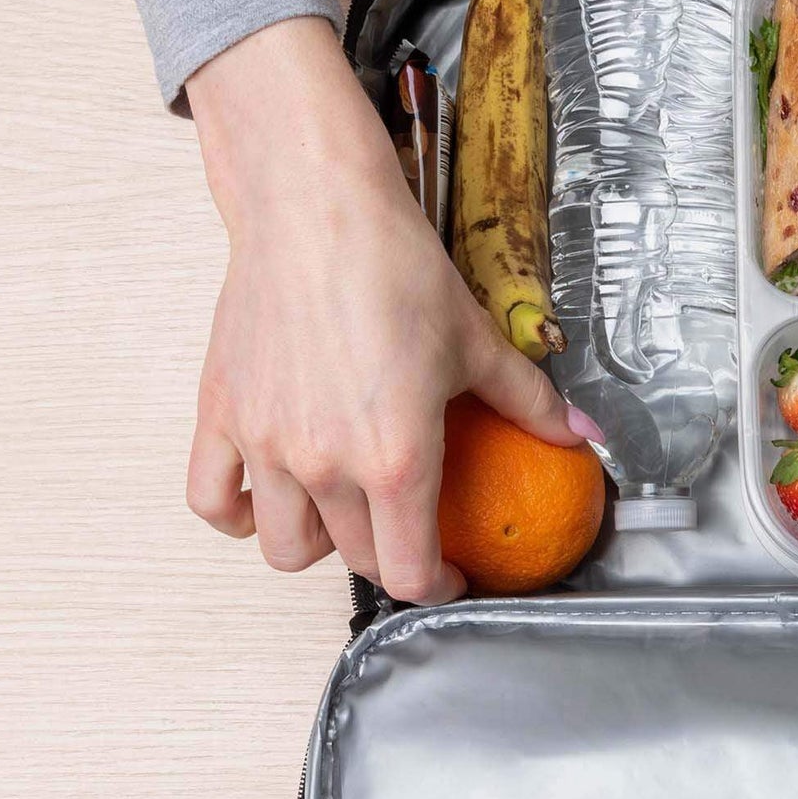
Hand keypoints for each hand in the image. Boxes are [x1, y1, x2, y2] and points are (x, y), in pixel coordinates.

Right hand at [183, 17, 588, 602]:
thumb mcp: (477, 341)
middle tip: (408, 531)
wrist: (314, 210)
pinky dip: (237, 515)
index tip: (449, 576)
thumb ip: (529, 402)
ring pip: (283, 546)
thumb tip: (583, 435)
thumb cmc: (394, 269)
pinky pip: (214, 501)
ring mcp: (266, 447)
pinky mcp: (222, 417)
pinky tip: (267, 500)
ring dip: (318, 543)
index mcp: (395, 459)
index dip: (437, 588)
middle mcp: (324, 465)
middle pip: (355, 560)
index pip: (408, 571)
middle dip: (390, 557)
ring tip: (342, 513)